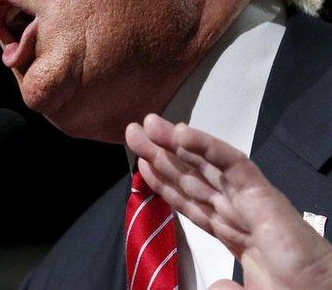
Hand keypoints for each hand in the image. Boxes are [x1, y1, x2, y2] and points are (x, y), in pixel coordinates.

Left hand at [126, 114, 331, 288]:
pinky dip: (208, 146)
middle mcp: (239, 212)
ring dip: (176, 142)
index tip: (142, 164)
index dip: (166, 182)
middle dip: (162, 154)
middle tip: (134, 132)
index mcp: (235, 234)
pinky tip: (182, 132)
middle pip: (193, 177)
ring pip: (207, 165)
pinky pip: (234, 164)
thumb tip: (215, 287)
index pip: (192, 201)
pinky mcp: (264, 196)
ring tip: (148, 124)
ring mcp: (250, 201)